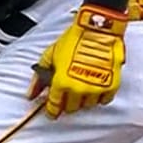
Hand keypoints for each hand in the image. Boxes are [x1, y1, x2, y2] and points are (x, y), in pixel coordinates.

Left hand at [28, 3, 127, 118]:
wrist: (96, 30)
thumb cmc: (72, 40)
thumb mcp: (50, 56)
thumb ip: (39, 77)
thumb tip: (31, 93)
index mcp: (61, 83)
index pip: (55, 106)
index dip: (52, 111)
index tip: (51, 112)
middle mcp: (79, 89)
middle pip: (71, 108)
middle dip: (67, 102)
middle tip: (67, 93)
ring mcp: (96, 89)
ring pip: (87, 105)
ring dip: (83, 99)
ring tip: (81, 86)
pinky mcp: (111, 85)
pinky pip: (104, 100)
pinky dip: (99, 96)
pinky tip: (94, 87)